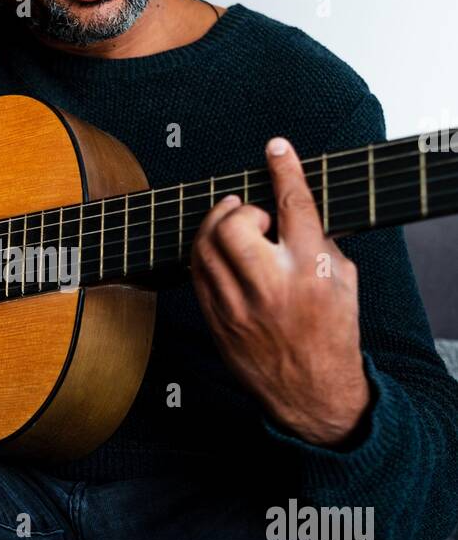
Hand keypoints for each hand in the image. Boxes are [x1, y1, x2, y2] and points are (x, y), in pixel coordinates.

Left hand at [189, 137, 370, 445]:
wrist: (311, 392)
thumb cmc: (332, 331)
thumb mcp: (344, 279)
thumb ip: (318, 239)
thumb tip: (287, 205)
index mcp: (312, 272)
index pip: (293, 206)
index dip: (284, 169)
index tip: (276, 147)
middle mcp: (272, 288)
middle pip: (234, 224)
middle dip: (240, 209)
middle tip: (254, 217)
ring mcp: (238, 307)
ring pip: (205, 245)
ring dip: (216, 224)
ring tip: (235, 227)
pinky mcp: (215, 321)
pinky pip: (196, 271)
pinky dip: (205, 251)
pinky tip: (220, 252)